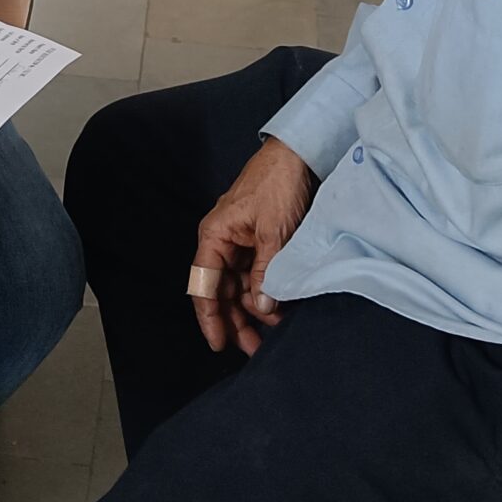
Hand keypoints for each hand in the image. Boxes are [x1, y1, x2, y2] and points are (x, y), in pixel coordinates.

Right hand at [190, 137, 317, 355]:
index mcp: (214, 236)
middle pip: (221, 291)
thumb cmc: (277, 184)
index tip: (220, 344)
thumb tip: (260, 305)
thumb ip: (265, 272)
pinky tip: (279, 306)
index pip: (203, 286)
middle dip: (236, 320)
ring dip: (254, 307)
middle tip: (255, 347)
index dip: (211, 318)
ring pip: (239, 285)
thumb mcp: (274, 233)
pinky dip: (265, 290)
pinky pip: (255, 274)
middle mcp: (222, 241)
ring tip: (274, 328)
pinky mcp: (258, 240)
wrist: (298, 155)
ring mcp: (240, 241)